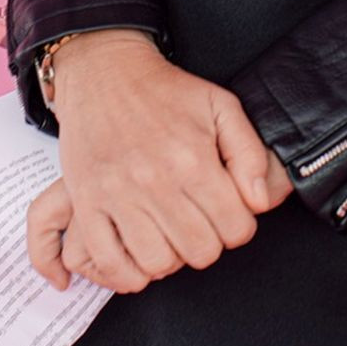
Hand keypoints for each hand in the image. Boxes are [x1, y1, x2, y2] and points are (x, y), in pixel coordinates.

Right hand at [25, 30, 293, 293]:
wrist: (105, 73)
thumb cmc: (166, 91)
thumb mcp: (221, 105)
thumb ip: (250, 153)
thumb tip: (259, 202)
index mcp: (193, 159)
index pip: (236, 229)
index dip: (238, 225)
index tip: (227, 211)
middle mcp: (156, 181)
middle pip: (200, 252)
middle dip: (207, 242)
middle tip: (199, 222)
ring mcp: (118, 195)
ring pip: (158, 263)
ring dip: (170, 256)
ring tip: (169, 234)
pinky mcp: (87, 203)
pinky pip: (110, 262)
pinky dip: (127, 272)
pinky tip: (138, 255)